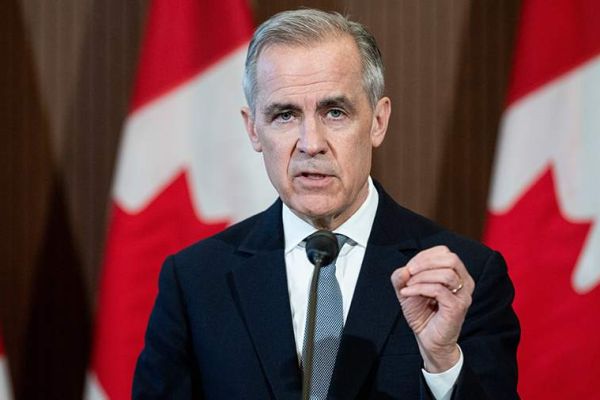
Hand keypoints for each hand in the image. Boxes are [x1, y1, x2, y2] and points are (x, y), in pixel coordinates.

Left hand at [390, 246, 473, 372]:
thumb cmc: (422, 313)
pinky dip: (419, 288)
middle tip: (409, 272)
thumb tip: (404, 269)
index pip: (444, 252)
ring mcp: (463, 295)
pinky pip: (438, 290)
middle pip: (451, 258)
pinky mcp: (457, 307)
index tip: (409, 268)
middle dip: (425, 262)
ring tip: (408, 286)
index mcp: (455, 273)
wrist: (427, 339)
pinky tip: (407, 293)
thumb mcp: (406, 290)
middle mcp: (464, 282)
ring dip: (421, 277)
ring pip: (446, 274)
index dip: (424, 256)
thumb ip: (401, 277)